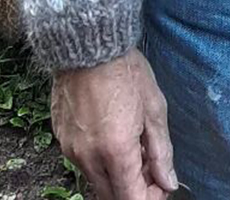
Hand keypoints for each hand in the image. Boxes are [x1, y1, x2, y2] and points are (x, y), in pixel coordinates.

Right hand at [51, 47, 177, 199]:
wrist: (89, 46)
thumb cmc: (126, 72)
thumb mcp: (155, 108)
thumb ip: (161, 151)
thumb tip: (169, 182)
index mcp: (115, 151)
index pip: (131, 199)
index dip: (150, 197)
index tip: (162, 185)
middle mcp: (88, 158)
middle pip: (111, 196)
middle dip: (134, 188)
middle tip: (151, 165)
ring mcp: (70, 150)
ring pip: (96, 180)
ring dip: (117, 175)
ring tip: (135, 146)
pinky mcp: (60, 140)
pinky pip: (82, 162)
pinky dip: (100, 161)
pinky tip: (115, 136)